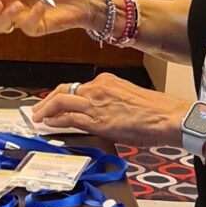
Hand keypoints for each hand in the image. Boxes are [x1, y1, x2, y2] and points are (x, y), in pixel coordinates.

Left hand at [31, 72, 191, 148]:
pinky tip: (49, 125)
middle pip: (63, 90)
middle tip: (37, 110)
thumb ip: (109, 102)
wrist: (168, 117)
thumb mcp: (128, 98)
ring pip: (61, 101)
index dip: (60, 95)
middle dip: (46, 101)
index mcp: (106, 81)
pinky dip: (55, 121)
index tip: (53, 102)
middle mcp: (98, 88)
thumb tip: (97, 113)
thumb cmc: (155, 111)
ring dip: (45, 110)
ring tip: (38, 118)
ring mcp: (96, 104)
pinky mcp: (97, 120)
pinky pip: (69, 118)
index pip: (76, 86)